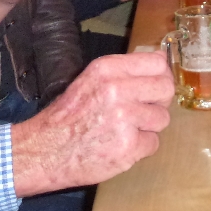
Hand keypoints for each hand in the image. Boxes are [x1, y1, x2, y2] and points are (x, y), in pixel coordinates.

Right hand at [11, 51, 173, 195]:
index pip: (157, 63)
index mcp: (106, 69)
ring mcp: (124, 118)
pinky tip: (120, 147)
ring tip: (124, 131)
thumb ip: (124, 71)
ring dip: (148, 128)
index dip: (160, 76)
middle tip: (140, 112)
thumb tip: (159, 58)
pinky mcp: (128, 146)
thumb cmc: (68, 117)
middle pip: (166, 89)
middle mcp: (116, 90)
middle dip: (158, 102)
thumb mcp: (90, 80)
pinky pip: (154, 143)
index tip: (153, 87)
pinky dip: (140, 149)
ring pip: (162, 118)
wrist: (44, 152)